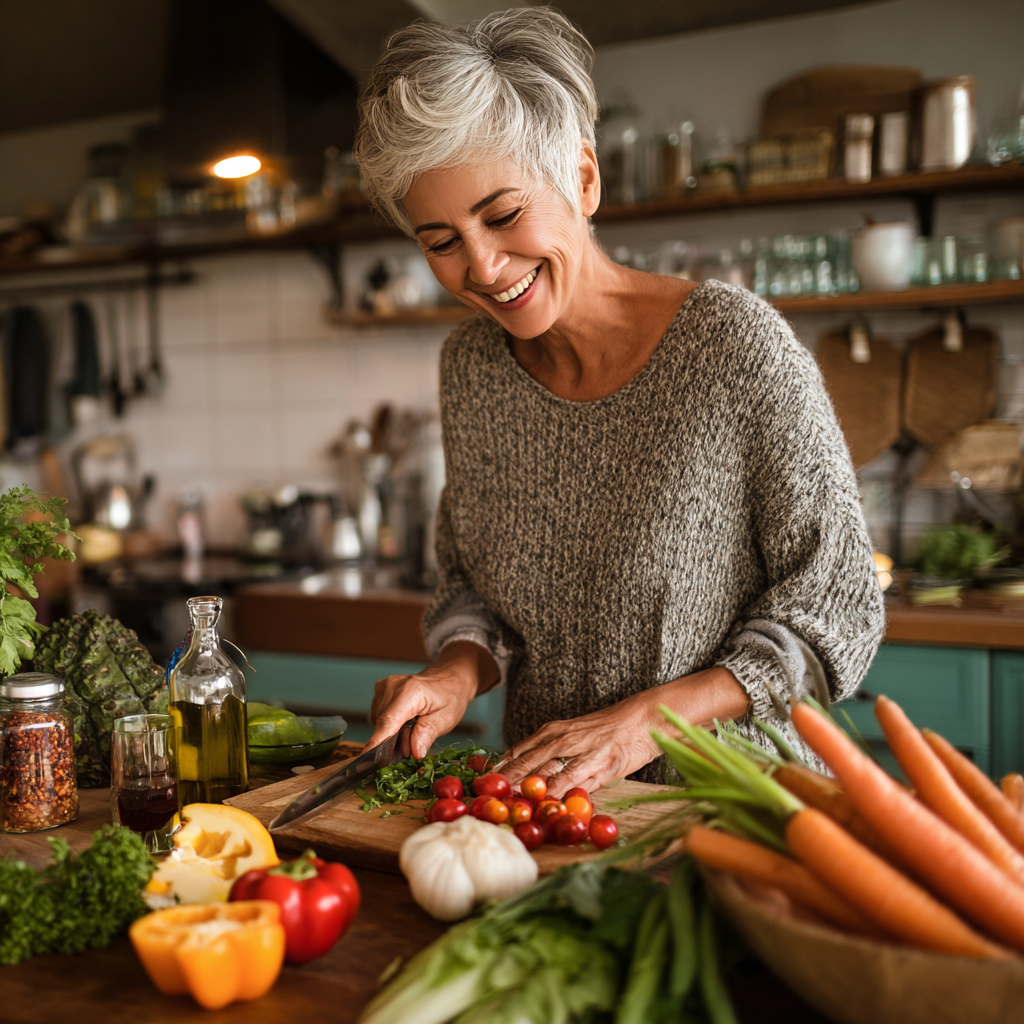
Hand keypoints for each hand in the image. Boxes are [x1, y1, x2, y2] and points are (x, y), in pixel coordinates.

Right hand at [364, 641, 498, 758]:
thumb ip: (428, 734)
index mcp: (410, 692)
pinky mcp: (381, 689)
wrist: (449, 678)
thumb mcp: (446, 718)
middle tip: (413, 742)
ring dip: (392, 732)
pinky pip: (378, 714)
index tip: (366, 761)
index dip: (376, 743)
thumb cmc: (450, 696)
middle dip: (394, 740)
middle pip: (382, 724)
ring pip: (378, 721)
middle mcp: (393, 686)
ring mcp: (385, 686)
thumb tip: (415, 752)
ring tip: (412, 727)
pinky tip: (404, 720)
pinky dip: (389, 723)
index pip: (388, 722)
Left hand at [499, 667, 748, 797]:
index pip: (517, 753)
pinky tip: (547, 809)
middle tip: (483, 802)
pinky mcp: (600, 766)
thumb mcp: (571, 734)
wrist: (641, 718)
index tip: (478, 787)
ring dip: (526, 794)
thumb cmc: (606, 730)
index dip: (497, 771)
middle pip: (525, 765)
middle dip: (503, 785)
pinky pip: (575, 784)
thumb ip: (549, 752)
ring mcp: (580, 752)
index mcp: (552, 732)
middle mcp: (561, 739)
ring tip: (506, 809)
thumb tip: (525, 773)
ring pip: (546, 775)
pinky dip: (560, 798)